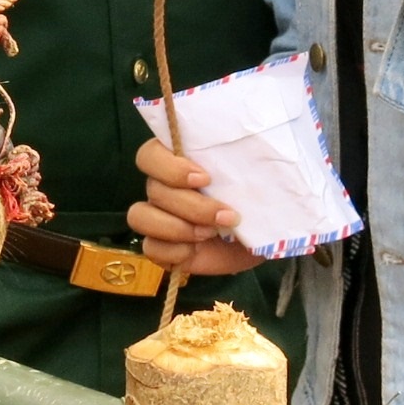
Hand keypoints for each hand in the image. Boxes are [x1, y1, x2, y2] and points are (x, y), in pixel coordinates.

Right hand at [126, 136, 260, 276]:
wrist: (262, 238)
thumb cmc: (257, 199)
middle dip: (192, 206)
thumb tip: (254, 153)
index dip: (170, 167)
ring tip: (209, 234)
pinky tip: (196, 251)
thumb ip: (250, 159)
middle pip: (153, 188)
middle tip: (227, 217)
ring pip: (141, 216)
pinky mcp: (163, 247)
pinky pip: (151, 248)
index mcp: (178, 160)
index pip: (150, 154)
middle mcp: (162, 186)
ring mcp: (158, 217)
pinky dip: (173, 251)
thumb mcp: (260, 175)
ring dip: (177, 228)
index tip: (205, 179)